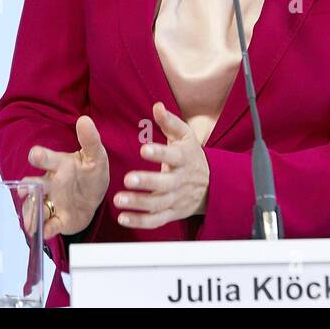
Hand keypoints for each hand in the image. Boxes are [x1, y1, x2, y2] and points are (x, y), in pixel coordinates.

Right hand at [21, 115, 109, 241]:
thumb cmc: (90, 172)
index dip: (40, 156)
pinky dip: (47, 230)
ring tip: (30, 223)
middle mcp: (51, 184)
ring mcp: (53, 202)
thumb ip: (90, 140)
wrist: (95, 196)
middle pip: (35, 186)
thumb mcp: (96, 155)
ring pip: (37, 207)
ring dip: (33, 214)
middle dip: (28, 188)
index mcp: (59, 165)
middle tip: (25, 190)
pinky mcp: (60, 219)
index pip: (46, 159)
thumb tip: (84, 120)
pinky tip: (45, 233)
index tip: (35, 155)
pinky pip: (51, 225)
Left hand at [113, 101, 209, 228]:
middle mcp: (180, 180)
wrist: (211, 185)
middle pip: (165, 183)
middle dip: (147, 182)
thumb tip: (157, 106)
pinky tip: (123, 218)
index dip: (159, 153)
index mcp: (183, 159)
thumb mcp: (185, 136)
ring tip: (118, 200)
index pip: (172, 156)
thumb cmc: (191, 155)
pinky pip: (156, 220)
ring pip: (158, 204)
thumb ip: (169, 122)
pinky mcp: (171, 213)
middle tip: (127, 179)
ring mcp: (176, 199)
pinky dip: (140, 221)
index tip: (144, 149)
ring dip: (138, 203)